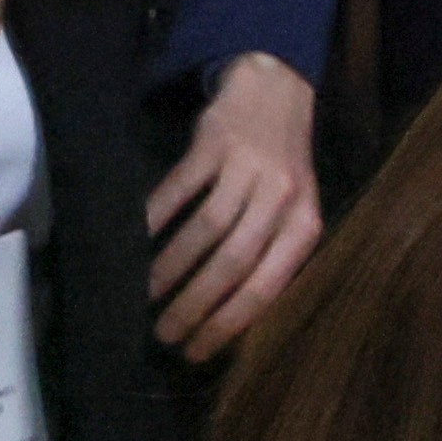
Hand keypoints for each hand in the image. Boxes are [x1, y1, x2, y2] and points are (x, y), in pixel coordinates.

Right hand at [144, 53, 320, 358]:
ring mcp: (249, 169)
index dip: (232, 320)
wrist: (277, 90)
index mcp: (306, 224)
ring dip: (172, 267)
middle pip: (235, 262)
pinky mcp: (216, 144)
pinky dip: (156, 216)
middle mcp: (283, 198)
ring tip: (145, 295)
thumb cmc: (284, 167)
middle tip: (164, 332)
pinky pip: (181, 188)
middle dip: (196, 303)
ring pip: (207, 229)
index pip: (269, 284)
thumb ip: (276, 254)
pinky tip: (135, 239)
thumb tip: (236, 315)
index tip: (198, 350)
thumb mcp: (297, 211)